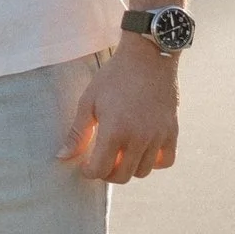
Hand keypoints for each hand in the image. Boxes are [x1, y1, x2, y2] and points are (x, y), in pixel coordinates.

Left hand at [58, 39, 179, 183]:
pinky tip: (143, 150)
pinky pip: (166, 160)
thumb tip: (62, 156)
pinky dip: (154, 161)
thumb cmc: (114, 77)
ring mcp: (157, 136)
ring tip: (121, 154)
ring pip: (143, 171)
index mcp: (114, 131)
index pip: (101, 170)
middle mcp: (138, 138)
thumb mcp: (89, 101)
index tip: (87, 165)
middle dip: (108, 173)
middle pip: (122, 176)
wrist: (147, 57)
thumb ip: (78, 133)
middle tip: (102, 161)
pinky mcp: (172, 131)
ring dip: (129, 168)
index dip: (90, 172)